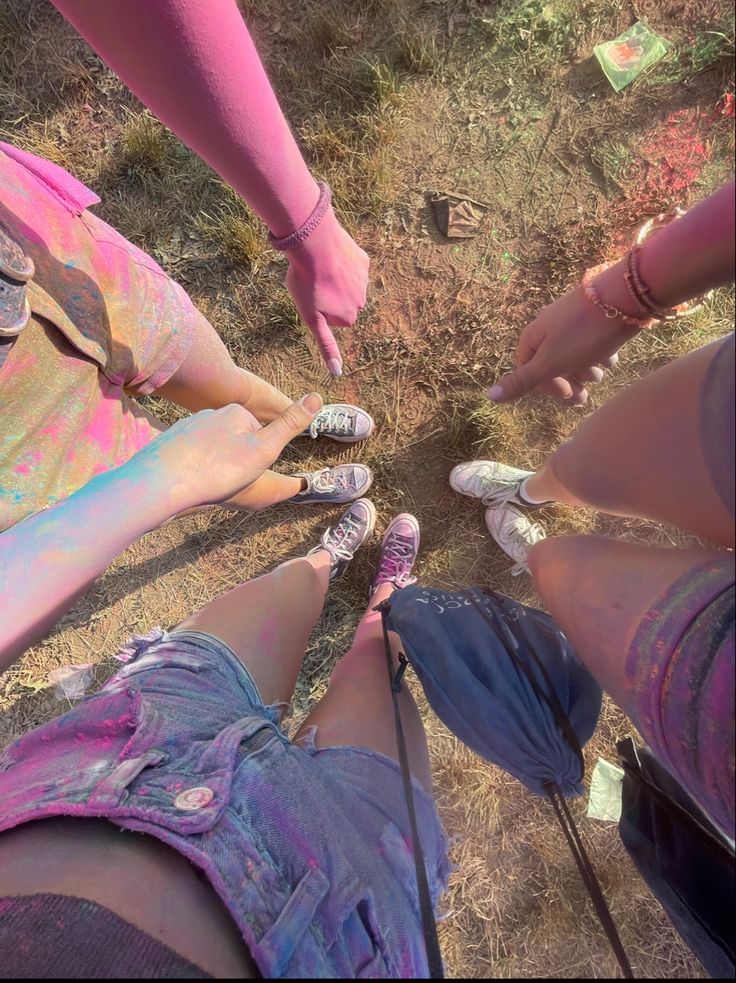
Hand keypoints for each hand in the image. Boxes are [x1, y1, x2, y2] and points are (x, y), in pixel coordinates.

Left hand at [126, 394, 322, 511]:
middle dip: (235, 462)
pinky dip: (193, 468)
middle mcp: (210, 414)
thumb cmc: (218, 469)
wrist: (163, 483)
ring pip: (211, 449)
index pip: (259, 434)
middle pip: (235, 441)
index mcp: (235, 412)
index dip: (258, 457)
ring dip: (213, 466)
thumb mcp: (264, 450)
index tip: (247, 472)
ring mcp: (187, 427)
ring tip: (208, 484)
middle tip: (227, 482)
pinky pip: (189, 456)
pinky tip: (188, 483)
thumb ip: (290, 424)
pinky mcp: (169, 442)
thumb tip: (317, 397)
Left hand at [285, 205, 368, 375]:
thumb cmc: (306, 281)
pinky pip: (353, 265)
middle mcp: (361, 302)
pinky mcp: (363, 260)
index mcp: (348, 318)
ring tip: (320, 267)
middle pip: (343, 303)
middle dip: (331, 296)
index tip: (311, 299)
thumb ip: (326, 345)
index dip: (319, 309)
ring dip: (336, 279)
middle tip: (314, 283)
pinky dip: (343, 262)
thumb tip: (338, 373)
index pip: (334, 320)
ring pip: (348, 284)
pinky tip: (331, 256)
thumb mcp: (311, 318)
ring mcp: (364, 280)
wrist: (314, 243)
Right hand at [489, 269, 640, 405]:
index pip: (529, 371)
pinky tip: (611, 357)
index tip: (566, 395)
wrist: (622, 299)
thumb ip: (522, 381)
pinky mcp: (594, 318)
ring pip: (574, 355)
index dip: (546, 387)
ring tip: (601, 372)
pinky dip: (601, 354)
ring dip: (587, 370)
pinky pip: (593, 343)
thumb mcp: (549, 363)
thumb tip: (489, 396)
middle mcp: (548, 328)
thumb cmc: (581, 335)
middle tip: (586, 397)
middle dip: (569, 382)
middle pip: (552, 365)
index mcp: (533, 337)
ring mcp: (571, 321)